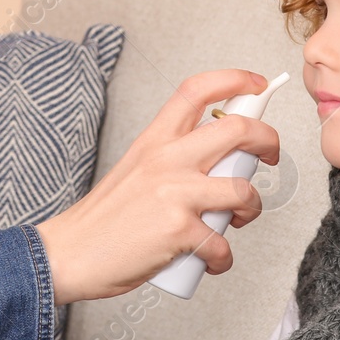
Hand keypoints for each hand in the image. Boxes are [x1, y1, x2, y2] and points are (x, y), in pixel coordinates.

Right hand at [35, 69, 280, 304]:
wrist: (69, 254)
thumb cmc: (104, 218)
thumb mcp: (135, 168)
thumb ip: (171, 158)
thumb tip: (219, 160)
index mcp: (153, 139)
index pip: (196, 90)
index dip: (234, 79)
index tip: (256, 84)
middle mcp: (165, 159)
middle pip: (238, 129)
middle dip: (268, 140)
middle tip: (271, 155)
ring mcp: (174, 194)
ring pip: (243, 190)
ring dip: (252, 209)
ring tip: (237, 220)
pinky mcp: (178, 232)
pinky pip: (223, 244)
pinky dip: (223, 258)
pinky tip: (210, 260)